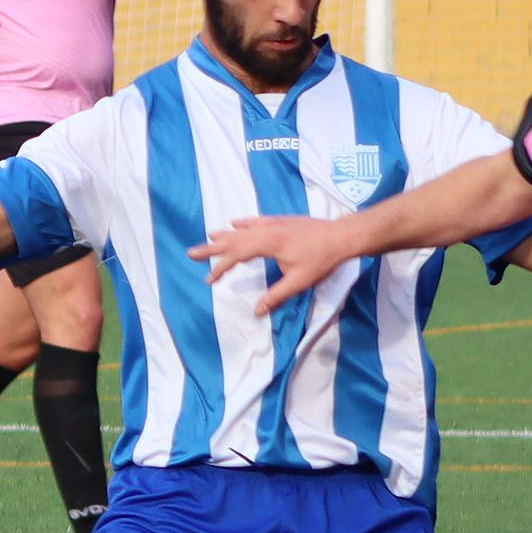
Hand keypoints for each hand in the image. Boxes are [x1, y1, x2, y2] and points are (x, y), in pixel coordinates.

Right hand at [190, 215, 356, 313]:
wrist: (340, 236)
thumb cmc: (321, 259)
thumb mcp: (298, 281)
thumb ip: (276, 296)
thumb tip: (257, 311)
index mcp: (266, 243)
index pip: (236, 256)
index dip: (220, 269)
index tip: (209, 280)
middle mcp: (265, 230)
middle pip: (232, 239)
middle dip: (212, 248)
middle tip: (191, 253)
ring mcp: (273, 223)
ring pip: (242, 229)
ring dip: (224, 235)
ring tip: (209, 238)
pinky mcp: (280, 221)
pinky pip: (255, 220)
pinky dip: (243, 223)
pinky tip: (235, 223)